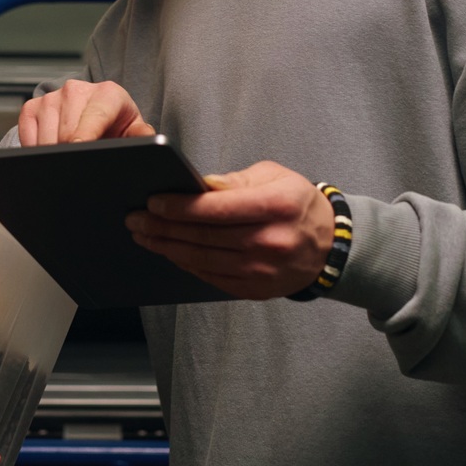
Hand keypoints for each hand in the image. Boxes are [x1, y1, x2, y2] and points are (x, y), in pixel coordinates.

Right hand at [17, 79, 154, 145]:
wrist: (96, 110)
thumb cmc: (116, 123)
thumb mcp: (134, 129)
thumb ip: (142, 135)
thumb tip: (146, 139)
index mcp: (107, 94)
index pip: (93, 118)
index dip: (85, 138)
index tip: (78, 151)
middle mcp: (76, 90)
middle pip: (67, 133)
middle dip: (71, 154)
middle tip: (80, 164)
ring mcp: (52, 97)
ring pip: (46, 137)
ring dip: (54, 153)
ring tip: (69, 156)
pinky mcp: (32, 106)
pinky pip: (28, 136)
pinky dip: (36, 150)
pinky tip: (51, 151)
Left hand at [124, 161, 335, 299]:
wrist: (330, 246)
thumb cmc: (297, 203)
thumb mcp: (274, 176)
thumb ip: (236, 181)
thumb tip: (200, 186)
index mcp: (276, 206)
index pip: (217, 209)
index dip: (180, 207)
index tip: (153, 201)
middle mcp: (269, 241)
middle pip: (204, 236)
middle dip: (163, 227)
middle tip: (135, 218)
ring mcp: (263, 270)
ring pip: (202, 259)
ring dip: (167, 247)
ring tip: (144, 235)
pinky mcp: (256, 289)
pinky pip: (211, 277)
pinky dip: (186, 264)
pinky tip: (169, 251)